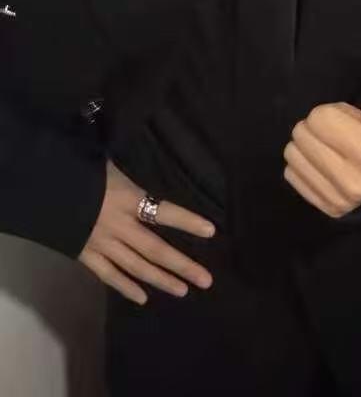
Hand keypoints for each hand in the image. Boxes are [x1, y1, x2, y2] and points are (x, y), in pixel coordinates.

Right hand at [78, 162, 214, 304]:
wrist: (44, 187)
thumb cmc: (82, 170)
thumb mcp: (112, 167)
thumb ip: (131, 177)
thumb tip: (147, 169)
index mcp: (128, 199)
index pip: (164, 211)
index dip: (187, 221)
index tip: (211, 231)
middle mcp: (119, 226)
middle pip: (155, 249)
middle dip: (182, 265)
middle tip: (206, 280)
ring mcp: (102, 244)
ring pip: (136, 267)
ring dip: (161, 280)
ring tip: (184, 290)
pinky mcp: (85, 255)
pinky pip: (109, 275)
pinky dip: (125, 287)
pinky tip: (143, 298)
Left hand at [283, 79, 360, 217]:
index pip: (320, 118)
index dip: (333, 111)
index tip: (350, 120)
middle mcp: (354, 181)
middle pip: (303, 133)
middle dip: (316, 126)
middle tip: (337, 131)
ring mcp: (337, 198)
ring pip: (292, 153)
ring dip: (307, 144)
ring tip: (328, 146)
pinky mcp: (323, 206)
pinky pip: (290, 173)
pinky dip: (302, 163)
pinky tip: (321, 162)